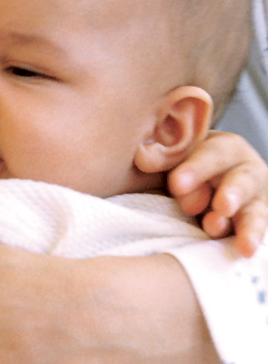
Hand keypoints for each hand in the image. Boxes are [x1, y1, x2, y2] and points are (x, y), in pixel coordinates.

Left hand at [168, 130, 267, 255]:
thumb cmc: (185, 166)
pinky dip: (249, 240)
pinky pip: (254, 233)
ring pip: (254, 211)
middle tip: (221, 206)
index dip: (196, 169)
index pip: (212, 155)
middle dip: (231, 193)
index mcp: (225, 147)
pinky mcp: (254, 225)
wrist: (203, 185)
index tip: (177, 185)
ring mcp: (255, 201)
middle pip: (241, 181)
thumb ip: (163, 159)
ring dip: (244, 224)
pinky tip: (245, 250)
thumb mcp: (177, 157)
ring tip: (223, 230)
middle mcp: (247, 172)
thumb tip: (142, 159)